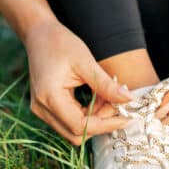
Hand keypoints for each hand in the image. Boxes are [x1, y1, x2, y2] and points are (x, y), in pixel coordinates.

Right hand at [25, 20, 132, 144]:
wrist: (39, 34)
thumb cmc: (60, 43)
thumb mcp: (86, 62)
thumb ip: (107, 85)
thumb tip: (129, 100)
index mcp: (49, 97)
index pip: (80, 126)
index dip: (105, 125)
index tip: (126, 118)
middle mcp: (42, 109)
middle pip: (76, 134)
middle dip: (101, 124)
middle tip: (118, 106)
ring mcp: (43, 111)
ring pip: (75, 130)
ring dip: (96, 119)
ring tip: (109, 98)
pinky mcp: (48, 109)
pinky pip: (71, 121)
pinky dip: (89, 114)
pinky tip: (100, 99)